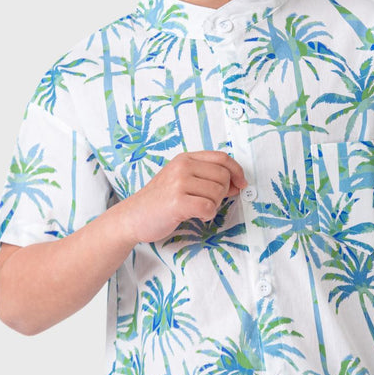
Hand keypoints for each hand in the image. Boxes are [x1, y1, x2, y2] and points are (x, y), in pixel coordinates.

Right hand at [122, 150, 246, 243]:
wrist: (132, 217)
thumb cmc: (158, 201)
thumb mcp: (181, 180)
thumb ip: (207, 178)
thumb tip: (237, 183)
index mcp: (185, 158)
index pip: (222, 158)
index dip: (237, 171)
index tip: (242, 183)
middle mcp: (182, 167)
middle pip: (223, 176)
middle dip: (223, 192)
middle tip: (208, 201)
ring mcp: (179, 183)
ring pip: (218, 192)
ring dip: (213, 205)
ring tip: (198, 208)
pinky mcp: (177, 201)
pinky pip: (208, 207)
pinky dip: (207, 214)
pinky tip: (197, 215)